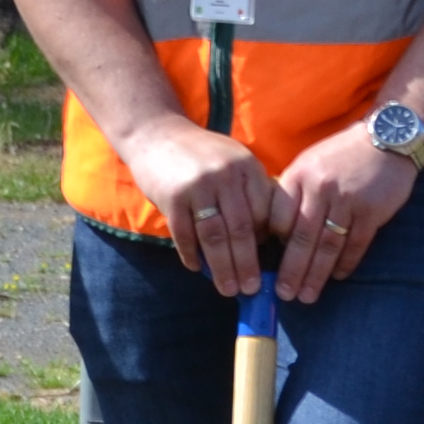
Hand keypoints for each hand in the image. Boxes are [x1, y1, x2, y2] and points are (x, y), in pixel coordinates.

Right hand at [114, 115, 286, 295]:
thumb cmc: (200, 155)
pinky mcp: (172, 197)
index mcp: (247, 166)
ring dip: (223, 267)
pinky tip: (196, 268)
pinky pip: (185, 234)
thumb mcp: (232, 161)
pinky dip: (191, 254)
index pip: (265, 212)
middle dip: (247, 264)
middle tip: (251, 288)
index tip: (266, 262)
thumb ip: (249, 191)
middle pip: (242, 229)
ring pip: (215, 236)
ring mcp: (197, 185)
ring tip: (228, 289)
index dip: (266, 241)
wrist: (156, 134)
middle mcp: (225, 174)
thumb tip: (264, 239)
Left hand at [273, 116, 419, 305]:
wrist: (387, 138)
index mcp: (299, 176)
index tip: (269, 263)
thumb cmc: (341, 155)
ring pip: (327, 246)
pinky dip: (346, 263)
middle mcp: (321, 188)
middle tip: (284, 294)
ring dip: (316, 274)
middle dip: (291, 270)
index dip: (274, 244)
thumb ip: (293, 192)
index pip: (279, 217)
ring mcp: (348, 200)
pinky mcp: (372, 210)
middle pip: (302, 238)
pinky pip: (356, 244)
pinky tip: (337, 277)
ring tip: (307, 295)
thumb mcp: (309, 163)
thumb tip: (277, 232)